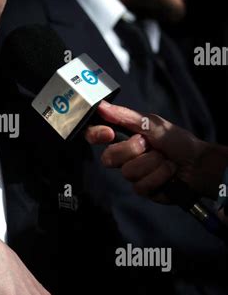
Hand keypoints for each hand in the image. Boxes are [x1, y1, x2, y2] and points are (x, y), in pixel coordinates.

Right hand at [85, 101, 226, 200]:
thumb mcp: (152, 123)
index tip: (108, 133)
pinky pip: (141, 186)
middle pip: (108, 158)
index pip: (96, 135)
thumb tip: (101, 106)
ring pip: (128, 172)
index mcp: (124, 137)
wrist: (198, 163)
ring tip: (165, 159)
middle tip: (149, 145)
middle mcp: (125, 156)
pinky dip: (159, 176)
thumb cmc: (177, 141)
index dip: (95, 134)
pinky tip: (169, 173)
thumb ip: (125, 116)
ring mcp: (133, 174)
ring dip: (153, 163)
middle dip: (131, 150)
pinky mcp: (143, 189)